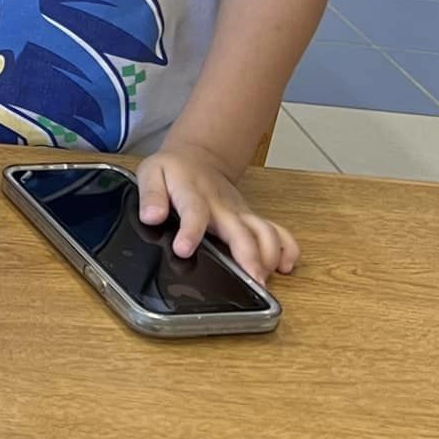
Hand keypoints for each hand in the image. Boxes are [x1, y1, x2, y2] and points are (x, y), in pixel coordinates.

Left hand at [137, 146, 298, 284]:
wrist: (198, 158)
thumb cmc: (173, 171)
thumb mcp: (151, 173)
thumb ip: (151, 195)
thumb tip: (151, 216)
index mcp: (192, 194)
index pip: (194, 212)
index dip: (191, 231)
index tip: (184, 249)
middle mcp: (222, 206)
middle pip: (240, 230)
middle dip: (249, 255)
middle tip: (253, 280)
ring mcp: (241, 213)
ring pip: (264, 232)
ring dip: (269, 256)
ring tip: (265, 281)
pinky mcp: (252, 218)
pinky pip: (277, 231)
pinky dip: (287, 248)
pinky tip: (287, 266)